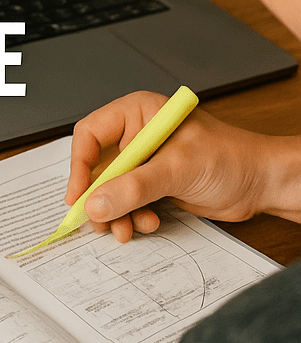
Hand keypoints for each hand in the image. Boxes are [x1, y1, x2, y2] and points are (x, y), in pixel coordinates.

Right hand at [66, 90, 300, 241]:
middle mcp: (136, 134)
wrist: (264, 184)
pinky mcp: (152, 182)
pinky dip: (130, 216)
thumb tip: (94, 204)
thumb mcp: (177, 170)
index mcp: (138, 113)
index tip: (79, 195)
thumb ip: (133, 187)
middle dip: (98, 197)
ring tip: (125, 229)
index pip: (90, 135)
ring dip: (114, 212)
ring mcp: (144, 159)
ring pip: (108, 188)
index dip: (80, 165)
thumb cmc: (232, 159)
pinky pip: (126, 200)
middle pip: (96, 166)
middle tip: (98, 220)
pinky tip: (146, 223)